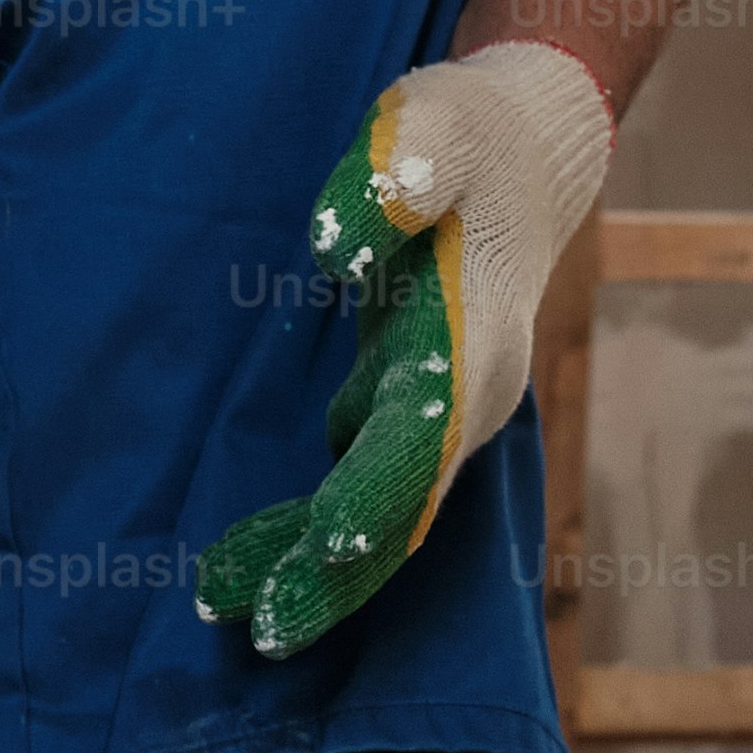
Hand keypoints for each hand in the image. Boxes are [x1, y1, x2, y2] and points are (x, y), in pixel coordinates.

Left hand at [196, 43, 610, 658]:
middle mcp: (467, 396)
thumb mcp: (438, 125)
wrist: (524, 147)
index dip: (378, 493)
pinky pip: (363, 484)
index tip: (324, 546)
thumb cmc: (472, 131)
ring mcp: (442, 409)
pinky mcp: (412, 403)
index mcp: (475, 340)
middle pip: (402, 503)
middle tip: (254, 627)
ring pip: (380, 508)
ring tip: (229, 610)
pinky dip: (312, 528)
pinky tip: (253, 561)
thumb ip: (402, 169)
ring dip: (313, 564)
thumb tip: (340, 232)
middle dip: (334, 571)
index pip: (426, 435)